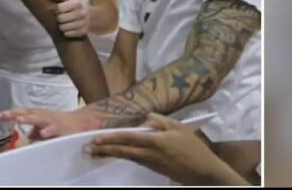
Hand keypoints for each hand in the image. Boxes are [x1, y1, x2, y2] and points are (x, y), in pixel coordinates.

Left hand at [0, 107, 101, 140]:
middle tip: (6, 115)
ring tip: (20, 119)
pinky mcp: (63, 129)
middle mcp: (44, 116)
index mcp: (38, 115)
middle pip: (29, 113)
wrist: (83, 122)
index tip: (0, 116)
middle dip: (18, 114)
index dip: (11, 114)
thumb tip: (15, 145)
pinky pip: (55, 130)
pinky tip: (43, 132)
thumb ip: (29, 137)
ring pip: (40, 119)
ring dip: (30, 119)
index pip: (23, 112)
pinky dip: (49, 130)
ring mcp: (53, 122)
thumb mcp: (42, 130)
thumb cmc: (59, 124)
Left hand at [51, 0, 88, 37]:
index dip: (56, 10)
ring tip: (62, 24)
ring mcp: (83, 23)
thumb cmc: (75, 6)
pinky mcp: (84, 31)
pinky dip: (66, 33)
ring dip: (61, 26)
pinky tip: (67, 29)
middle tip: (59, 19)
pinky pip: (70, 34)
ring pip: (64, 27)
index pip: (59, 8)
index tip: (56, 11)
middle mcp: (81, 13)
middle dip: (58, 19)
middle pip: (61, 18)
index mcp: (76, 4)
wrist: (91, 15)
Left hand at [84, 113, 244, 185]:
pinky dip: (122, 156)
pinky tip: (114, 153)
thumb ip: (158, 120)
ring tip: (95, 152)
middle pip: (122, 150)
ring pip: (126, 156)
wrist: (204, 172)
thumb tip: (143, 119)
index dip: (110, 138)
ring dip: (110, 153)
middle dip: (103, 150)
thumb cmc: (193, 147)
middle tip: (87, 150)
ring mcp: (150, 163)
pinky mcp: (153, 168)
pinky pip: (134, 160)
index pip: (128, 138)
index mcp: (155, 141)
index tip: (95, 140)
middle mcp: (149, 153)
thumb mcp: (178, 127)